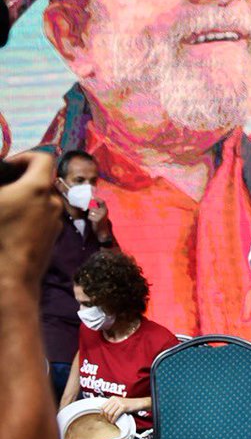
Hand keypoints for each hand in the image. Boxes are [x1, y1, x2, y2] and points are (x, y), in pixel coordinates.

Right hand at [0, 152, 63, 288]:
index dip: (24, 156)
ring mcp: (56, 221)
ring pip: (42, 200)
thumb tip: (4, 189)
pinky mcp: (53, 237)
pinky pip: (42, 217)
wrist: (11, 281)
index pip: (42, 158)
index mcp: (38, 188)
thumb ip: (0, 187)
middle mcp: (53, 201)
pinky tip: (10, 226)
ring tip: (4, 208)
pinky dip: (29, 215)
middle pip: (41, 180)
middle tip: (1, 188)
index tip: (6, 166)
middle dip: (20, 180)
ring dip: (24, 198)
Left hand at [88, 198, 111, 237]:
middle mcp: (104, 212)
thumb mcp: (101, 213)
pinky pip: (89, 216)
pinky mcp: (97, 220)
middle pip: (92, 207)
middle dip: (91, 211)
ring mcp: (100, 216)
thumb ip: (98, 207)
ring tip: (94, 218)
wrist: (102, 230)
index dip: (97, 199)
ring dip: (90, 215)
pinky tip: (93, 221)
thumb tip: (91, 200)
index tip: (93, 197)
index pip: (102, 202)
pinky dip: (90, 218)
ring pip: (90, 212)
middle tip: (94, 215)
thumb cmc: (100, 220)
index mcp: (105, 209)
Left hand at [99, 396, 142, 423]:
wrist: (138, 403)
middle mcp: (115, 399)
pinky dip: (113, 419)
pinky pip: (115, 415)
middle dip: (106, 417)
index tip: (103, 417)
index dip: (102, 413)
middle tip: (108, 420)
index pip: (102, 406)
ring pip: (110, 413)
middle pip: (105, 410)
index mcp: (113, 398)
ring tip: (111, 421)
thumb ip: (112, 406)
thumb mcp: (119, 403)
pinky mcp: (123, 407)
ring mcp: (119, 403)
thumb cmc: (129, 404)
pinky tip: (114, 421)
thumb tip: (103, 413)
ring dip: (109, 419)